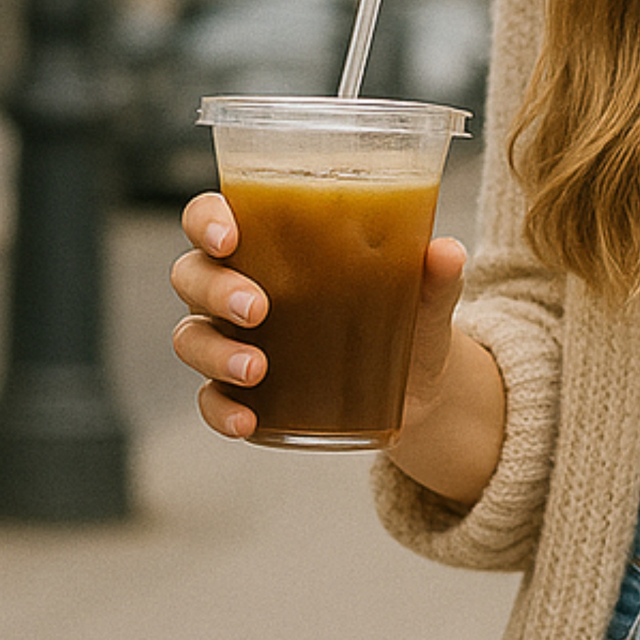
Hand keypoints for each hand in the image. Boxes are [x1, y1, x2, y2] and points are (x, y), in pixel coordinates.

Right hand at [169, 191, 467, 441]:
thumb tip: (448, 252)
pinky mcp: (246, 391)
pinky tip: (248, 422)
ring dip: (215, 352)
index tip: (229, 237)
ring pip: (191, 336)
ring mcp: (235, 339)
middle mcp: (240, 286)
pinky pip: (211, 399)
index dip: (206, 221)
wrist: (418, 387)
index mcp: (271, 244)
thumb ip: (434, 277)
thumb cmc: (407, 318)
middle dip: (214, 289)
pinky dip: (221, 410)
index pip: (213, 217)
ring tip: (256, 368)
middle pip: (193, 275)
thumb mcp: (424, 301)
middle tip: (257, 308)